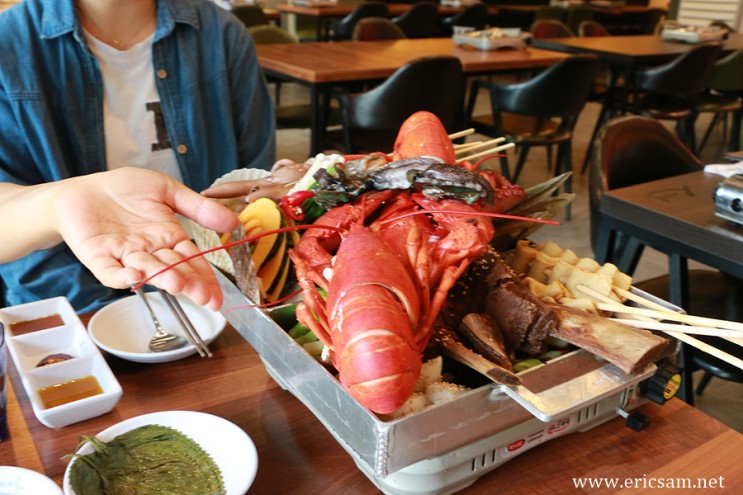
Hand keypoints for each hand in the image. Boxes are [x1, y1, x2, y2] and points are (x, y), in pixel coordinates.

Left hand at [52, 168, 237, 309]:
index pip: (192, 261)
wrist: (83, 188)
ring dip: (162, 278)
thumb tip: (232, 222)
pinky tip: (134, 277)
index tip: (216, 297)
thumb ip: (198, 208)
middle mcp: (150, 250)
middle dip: (189, 283)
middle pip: (174, 269)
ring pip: (147, 271)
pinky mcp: (99, 256)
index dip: (205, 279)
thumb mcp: (167, 190)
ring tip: (177, 284)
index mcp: (169, 237)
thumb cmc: (124, 189)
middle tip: (202, 296)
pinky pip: (110, 271)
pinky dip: (121, 276)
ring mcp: (125, 255)